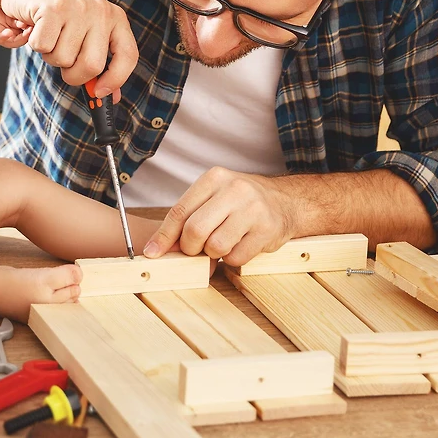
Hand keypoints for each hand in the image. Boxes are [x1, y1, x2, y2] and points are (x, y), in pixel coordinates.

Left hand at [0, 0, 31, 49]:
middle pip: (23, 29)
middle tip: (36, 19)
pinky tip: (8, 33)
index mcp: (4, 16)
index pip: (21, 16)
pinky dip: (5, 38)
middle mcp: (3, 26)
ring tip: (25, 28)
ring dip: (22, 35)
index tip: (35, 5)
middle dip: (31, 26)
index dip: (28, 13)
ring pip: (15, 39)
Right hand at [0, 0, 137, 98]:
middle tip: (63, 62)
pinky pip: (43, 47)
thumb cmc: (57, 17)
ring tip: (49, 36)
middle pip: (92, 66)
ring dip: (50, 56)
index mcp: (115, 18)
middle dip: (73, 74)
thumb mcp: (85, 35)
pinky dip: (35, 45)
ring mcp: (77, 7)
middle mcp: (101, 10)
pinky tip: (37, 28)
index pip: (128, 56)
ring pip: (63, 59)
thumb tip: (111, 97)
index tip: (100, 93)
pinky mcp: (53, 7)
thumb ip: (100, 64)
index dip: (116, 80)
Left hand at [143, 167, 297, 265]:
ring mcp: (253, 210)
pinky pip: (236, 258)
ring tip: (222, 243)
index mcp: (214, 178)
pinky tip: (240, 245)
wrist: (285, 201)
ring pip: (215, 246)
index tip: (152, 252)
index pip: (180, 211)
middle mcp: (234, 190)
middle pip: (195, 230)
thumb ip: (187, 218)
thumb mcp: (212, 198)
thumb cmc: (239, 202)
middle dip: (190, 248)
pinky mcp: (267, 230)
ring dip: (214, 254)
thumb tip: (158, 248)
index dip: (164, 236)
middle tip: (196, 250)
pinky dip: (232, 259)